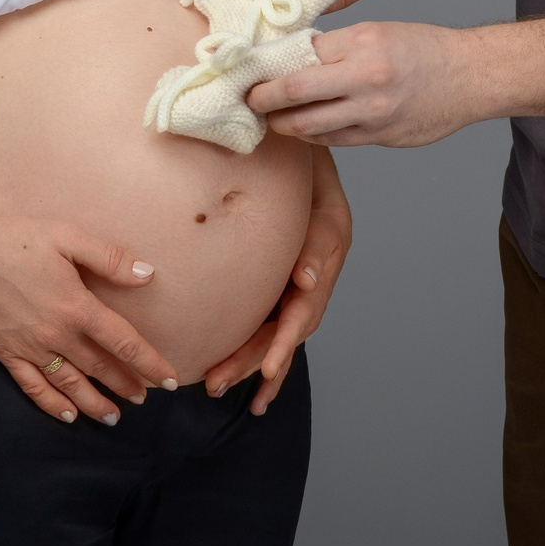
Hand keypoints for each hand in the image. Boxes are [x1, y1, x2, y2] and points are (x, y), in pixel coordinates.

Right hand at [0, 215, 179, 425]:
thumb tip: (148, 275)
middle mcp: (57, 335)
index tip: (170, 381)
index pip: (124, 343)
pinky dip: (52, 405)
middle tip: (144, 399)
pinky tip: (67, 415)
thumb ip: (110, 258)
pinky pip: (33, 387)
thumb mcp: (69, 237)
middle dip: (126, 385)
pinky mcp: (6, 353)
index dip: (150, 363)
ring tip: (114, 417)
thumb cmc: (18, 238)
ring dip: (95, 403)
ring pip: (70, 385)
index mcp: (77, 308)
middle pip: (100, 367)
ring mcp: (30, 348)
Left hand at [201, 149, 351, 413]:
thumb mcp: (313, 180)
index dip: (288, 331)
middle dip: (257, 358)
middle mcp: (317, 272)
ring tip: (216, 387)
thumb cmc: (301, 159)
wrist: (298, 148)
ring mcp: (301, 283)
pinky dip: (265, 365)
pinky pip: (273, 332)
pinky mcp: (282, 288)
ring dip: (251, 365)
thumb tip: (304, 279)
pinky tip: (252, 397)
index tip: (265, 363)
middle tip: (220, 378)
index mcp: (328, 245)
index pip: (308, 301)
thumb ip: (313, 231)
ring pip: (278, 335)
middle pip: (290, 328)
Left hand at [248, 22, 492, 147]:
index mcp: (362, 44)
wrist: (470, 76)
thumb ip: (336, 46)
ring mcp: (373, 112)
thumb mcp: (378, 32)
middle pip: (295, 91)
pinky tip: (302, 129)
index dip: (270, 64)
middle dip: (263, 98)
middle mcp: (366, 78)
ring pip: (310, 125)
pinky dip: (312, 136)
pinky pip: (334, 140)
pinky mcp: (380, 137)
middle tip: (248, 99)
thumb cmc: (424, 48)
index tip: (251, 69)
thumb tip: (291, 58)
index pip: (300, 54)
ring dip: (283, 124)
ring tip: (270, 119)